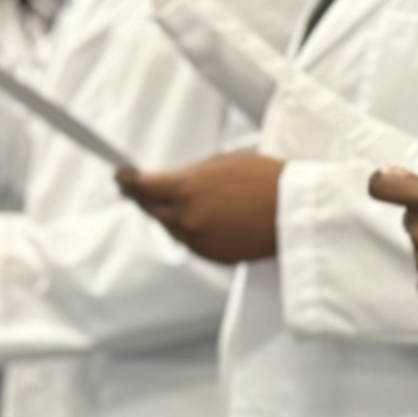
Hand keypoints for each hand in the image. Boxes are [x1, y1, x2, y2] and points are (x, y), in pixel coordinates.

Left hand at [118, 151, 283, 264]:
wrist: (296, 211)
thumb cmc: (269, 181)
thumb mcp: (226, 161)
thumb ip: (192, 172)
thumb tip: (173, 179)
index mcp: (186, 188)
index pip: (142, 185)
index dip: (128, 179)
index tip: (121, 175)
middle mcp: (186, 217)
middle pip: (150, 208)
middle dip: (143, 196)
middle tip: (134, 188)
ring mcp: (198, 239)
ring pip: (169, 226)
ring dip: (169, 214)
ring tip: (181, 202)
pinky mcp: (212, 255)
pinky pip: (190, 241)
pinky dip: (190, 230)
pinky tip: (203, 218)